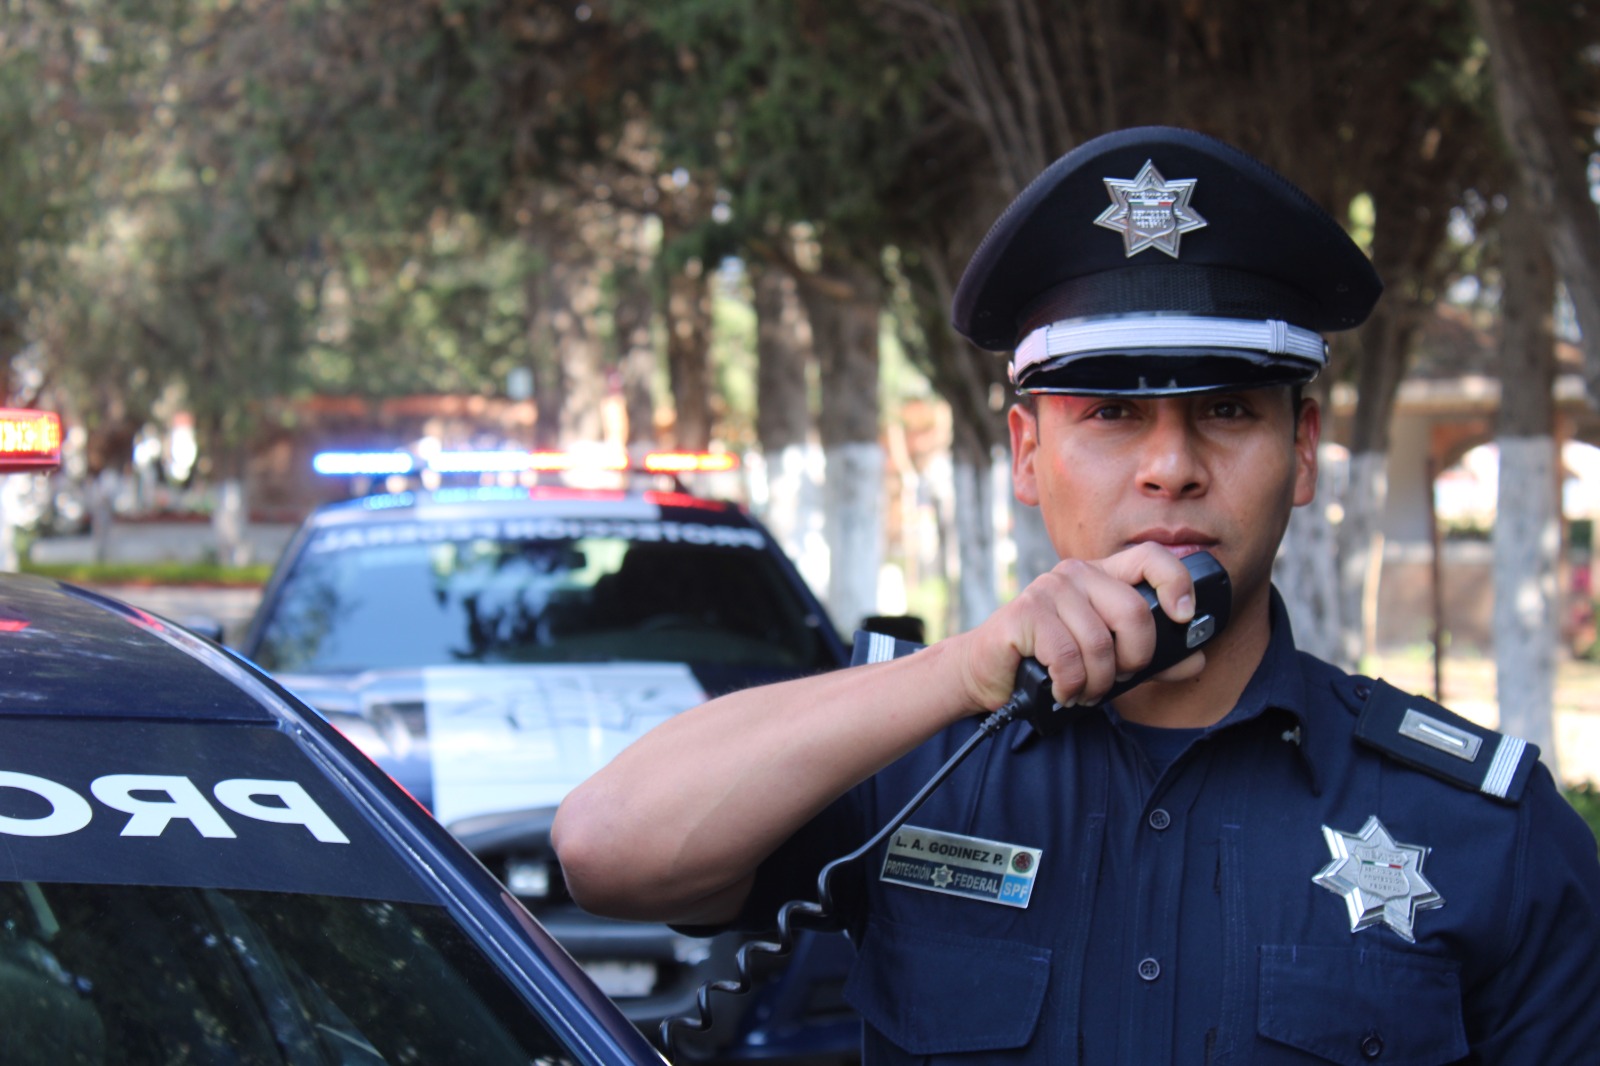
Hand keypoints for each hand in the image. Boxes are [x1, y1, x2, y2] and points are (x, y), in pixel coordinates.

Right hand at [951, 543, 1205, 710]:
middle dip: (1134, 659)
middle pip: (1134, 612)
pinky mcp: (1024, 614)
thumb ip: (1153, 658)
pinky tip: (1062, 690)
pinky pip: (1067, 657)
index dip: (1176, 583)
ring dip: (1097, 682)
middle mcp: (1076, 573)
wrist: (988, 672)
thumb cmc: (1051, 661)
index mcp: (1102, 575)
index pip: (1150, 557)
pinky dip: (1070, 685)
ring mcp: (1048, 590)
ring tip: (1083, 690)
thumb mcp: (1110, 659)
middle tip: (1118, 678)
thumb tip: (1196, 658)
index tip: (1184, 617)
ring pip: (1100, 644)